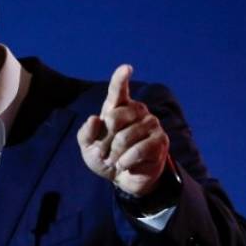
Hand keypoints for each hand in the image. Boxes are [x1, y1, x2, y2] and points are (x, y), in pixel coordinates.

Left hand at [77, 65, 169, 196]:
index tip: (126, 68)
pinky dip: (125, 161)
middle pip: (114, 119)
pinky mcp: (160, 140)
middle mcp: (137, 110)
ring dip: (114, 154)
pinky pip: (137, 150)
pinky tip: (124, 165)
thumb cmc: (105, 156)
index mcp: (117, 106)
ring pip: (124, 137)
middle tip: (104, 153)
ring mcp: (151, 123)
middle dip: (104, 141)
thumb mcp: (88, 147)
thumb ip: (85, 133)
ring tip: (115, 160)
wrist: (124, 177)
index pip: (118, 90)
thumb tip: (94, 119)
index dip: (120, 79)